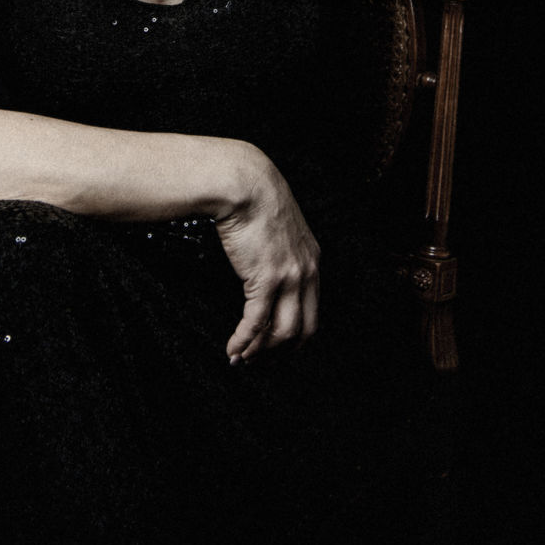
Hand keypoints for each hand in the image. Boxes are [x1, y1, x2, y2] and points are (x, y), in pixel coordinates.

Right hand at [215, 156, 319, 364]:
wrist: (245, 184)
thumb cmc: (256, 199)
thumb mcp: (281, 228)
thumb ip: (281, 252)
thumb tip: (264, 271)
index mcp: (312, 260)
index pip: (312, 310)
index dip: (295, 336)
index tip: (277, 347)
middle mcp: (306, 272)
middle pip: (302, 328)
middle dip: (280, 351)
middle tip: (260, 361)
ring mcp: (288, 277)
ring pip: (281, 332)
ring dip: (260, 351)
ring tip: (242, 358)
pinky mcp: (265, 279)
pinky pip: (255, 322)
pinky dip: (244, 340)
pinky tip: (232, 348)